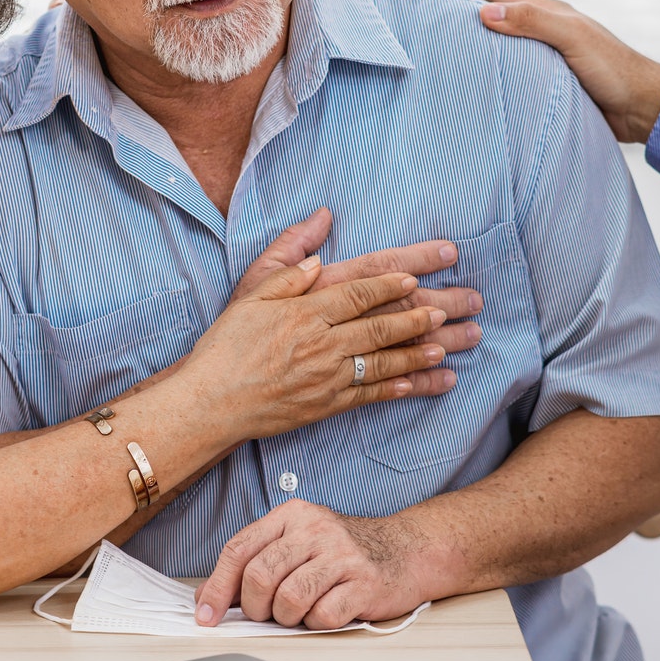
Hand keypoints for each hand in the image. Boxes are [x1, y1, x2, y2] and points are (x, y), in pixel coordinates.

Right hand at [179, 260, 461, 444]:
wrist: (210, 401)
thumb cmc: (226, 345)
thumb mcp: (250, 294)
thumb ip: (287, 270)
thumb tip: (320, 255)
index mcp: (304, 312)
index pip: (356, 293)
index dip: (389, 285)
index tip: (414, 278)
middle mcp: (321, 343)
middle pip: (379, 326)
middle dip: (418, 317)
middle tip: (449, 308)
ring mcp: (326, 377)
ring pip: (383, 362)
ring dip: (418, 354)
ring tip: (448, 346)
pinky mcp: (326, 405)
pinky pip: (369, 395)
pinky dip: (397, 389)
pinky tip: (420, 383)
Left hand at [193, 500, 428, 629]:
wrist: (405, 551)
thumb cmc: (343, 553)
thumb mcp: (297, 543)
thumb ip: (255, 563)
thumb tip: (209, 597)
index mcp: (291, 515)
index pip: (239, 549)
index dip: (217, 587)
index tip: (206, 615)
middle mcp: (315, 529)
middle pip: (259, 576)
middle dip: (255, 607)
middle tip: (267, 614)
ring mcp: (341, 555)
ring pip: (288, 600)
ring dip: (288, 617)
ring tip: (301, 611)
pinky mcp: (364, 583)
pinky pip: (322, 616)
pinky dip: (318, 623)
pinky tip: (328, 610)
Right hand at [430, 0, 659, 144]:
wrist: (641, 108)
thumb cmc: (613, 68)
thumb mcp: (571, 37)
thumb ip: (531, 21)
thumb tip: (484, 12)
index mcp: (548, 13)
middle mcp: (543, 33)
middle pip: (494, 17)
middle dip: (462, 11)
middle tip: (427, 13)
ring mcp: (544, 59)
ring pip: (500, 46)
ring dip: (473, 44)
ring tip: (441, 48)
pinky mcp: (546, 86)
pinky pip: (509, 75)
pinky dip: (488, 74)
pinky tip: (473, 84)